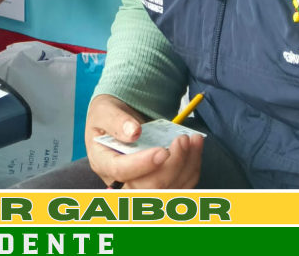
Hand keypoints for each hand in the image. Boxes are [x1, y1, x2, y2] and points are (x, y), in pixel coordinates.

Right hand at [86, 94, 203, 188]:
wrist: (118, 121)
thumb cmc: (108, 116)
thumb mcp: (105, 110)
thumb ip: (116, 121)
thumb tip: (133, 132)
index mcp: (103, 163)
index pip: (121, 172)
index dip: (143, 165)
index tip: (163, 151)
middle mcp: (121, 182)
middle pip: (149, 187)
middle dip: (172, 166)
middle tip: (183, 139)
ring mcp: (141, 186)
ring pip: (169, 189)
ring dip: (187, 166)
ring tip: (193, 139)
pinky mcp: (160, 184)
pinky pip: (180, 185)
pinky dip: (192, 167)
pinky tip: (195, 147)